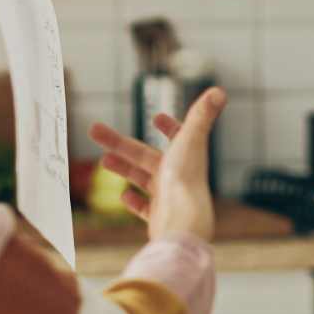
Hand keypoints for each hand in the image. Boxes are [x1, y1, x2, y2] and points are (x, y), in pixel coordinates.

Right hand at [88, 87, 226, 243]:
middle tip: (94, 130)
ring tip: (102, 161)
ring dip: (124, 168)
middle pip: (146, 156)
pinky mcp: (161, 218)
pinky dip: (135, 202)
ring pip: (143, 179)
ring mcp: (169, 197)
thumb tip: (220, 91)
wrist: (182, 222)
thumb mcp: (190, 140)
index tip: (157, 118)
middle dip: (121, 144)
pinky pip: (147, 209)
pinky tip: (124, 195)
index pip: (180, 137)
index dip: (170, 127)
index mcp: (186, 157)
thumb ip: (202, 115)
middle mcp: (179, 176)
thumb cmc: (185, 178)